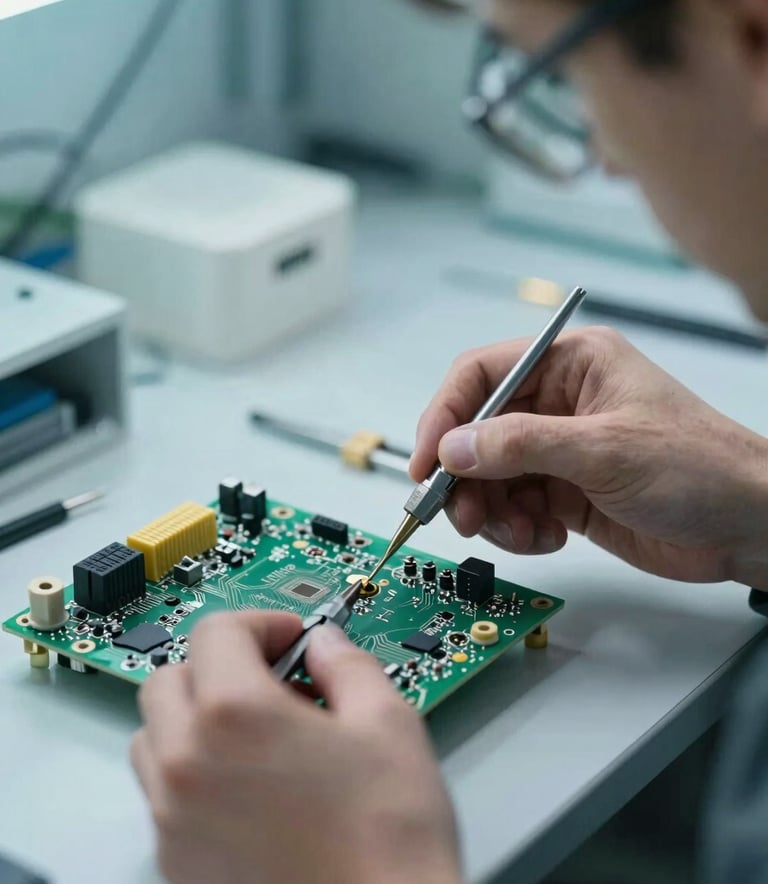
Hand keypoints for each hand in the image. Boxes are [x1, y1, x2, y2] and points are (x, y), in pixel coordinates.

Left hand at [131, 611, 460, 883]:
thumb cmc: (387, 838)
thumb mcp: (387, 722)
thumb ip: (347, 664)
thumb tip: (325, 645)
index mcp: (236, 716)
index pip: (216, 632)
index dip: (261, 623)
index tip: (290, 637)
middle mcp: (188, 765)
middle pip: (169, 678)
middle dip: (219, 665)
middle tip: (273, 677)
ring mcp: (175, 820)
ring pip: (154, 736)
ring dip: (195, 716)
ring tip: (258, 731)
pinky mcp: (179, 863)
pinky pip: (162, 793)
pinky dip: (193, 770)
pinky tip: (251, 783)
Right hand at [411, 327, 767, 588]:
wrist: (748, 527)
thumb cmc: (700, 467)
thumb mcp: (606, 449)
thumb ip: (522, 445)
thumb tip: (453, 448)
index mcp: (571, 364)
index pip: (482, 375)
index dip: (444, 415)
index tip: (426, 462)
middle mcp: (560, 402)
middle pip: (478, 432)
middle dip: (466, 476)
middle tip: (461, 513)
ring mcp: (560, 449)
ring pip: (491, 476)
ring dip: (492, 509)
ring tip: (519, 531)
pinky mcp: (566, 491)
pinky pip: (515, 506)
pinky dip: (518, 528)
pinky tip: (548, 537)